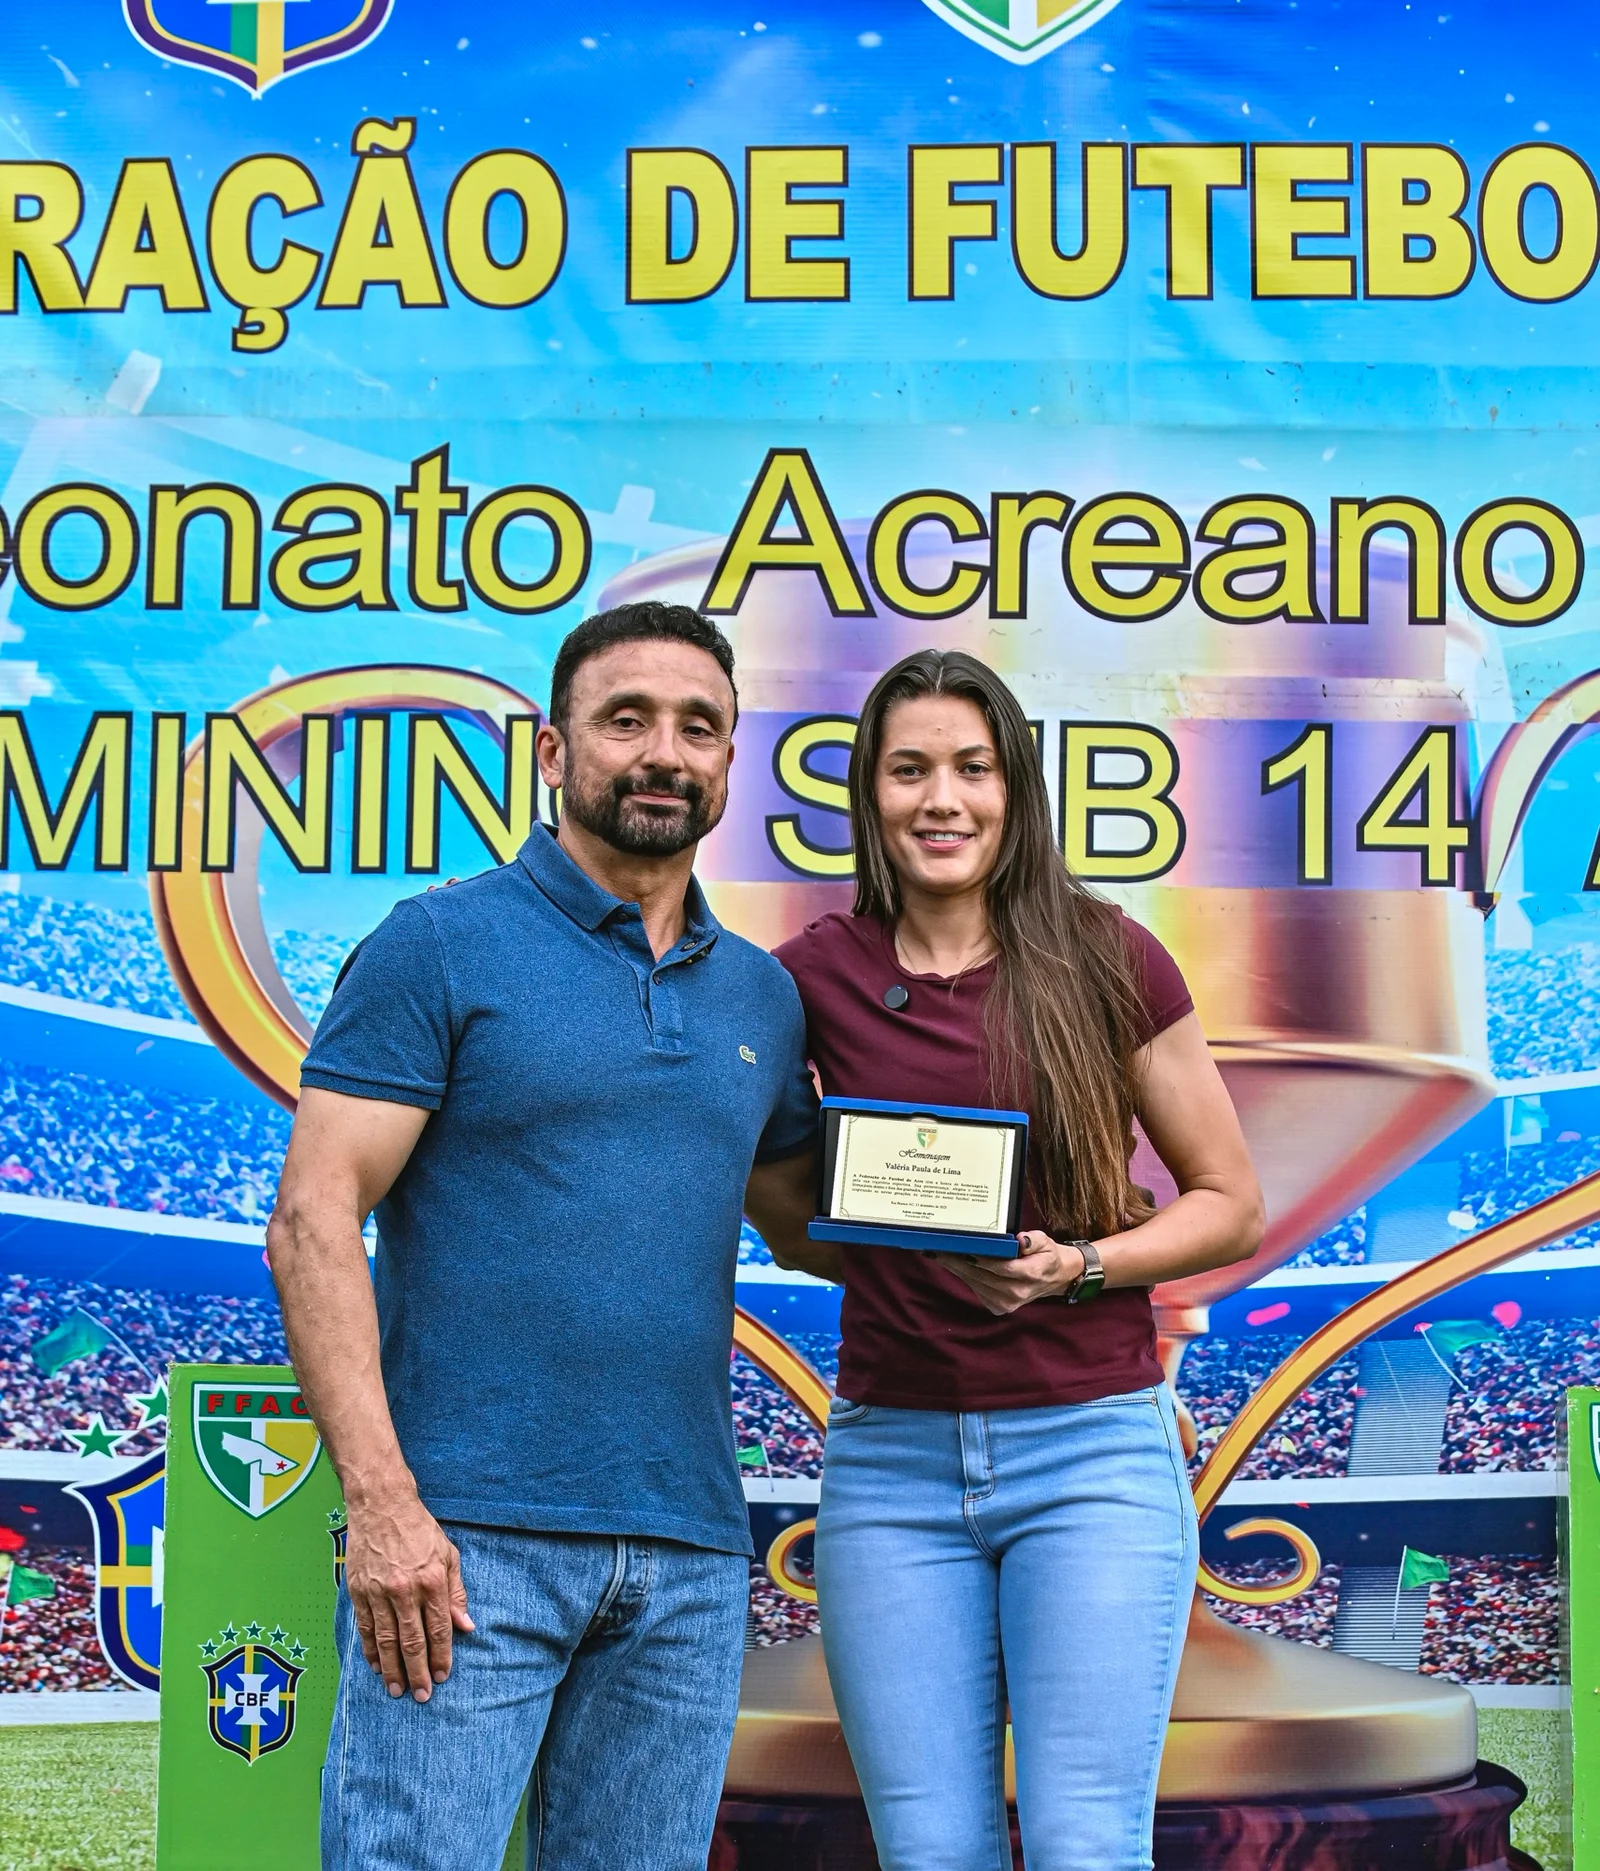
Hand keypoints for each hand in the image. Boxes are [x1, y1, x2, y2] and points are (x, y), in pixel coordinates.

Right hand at [343, 1487, 473, 1700]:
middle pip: (412, 1642)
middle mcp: (404, 1590)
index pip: (439, 1629)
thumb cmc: (419, 1529)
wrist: (381, 1505)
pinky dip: (370, 1651)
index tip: (443, 1677)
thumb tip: (466, 1626)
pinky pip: (366, 1629)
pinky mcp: (358, 1591)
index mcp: (431, 1580)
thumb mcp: (447, 1554)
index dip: (442, 1656)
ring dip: (392, 1670)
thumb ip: (456, 1592)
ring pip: (386, 1641)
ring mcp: (378, 1592)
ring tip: (398, 1690)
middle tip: (423, 1696)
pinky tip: (376, 1667)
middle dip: (419, 1672)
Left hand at [934, 1230, 1087, 1316]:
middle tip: (940, 1248)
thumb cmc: (1046, 1256)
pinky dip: (964, 1277)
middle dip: (960, 1261)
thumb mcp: (1046, 1242)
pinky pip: (976, 1290)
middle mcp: (1017, 1292)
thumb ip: (1033, 1240)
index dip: (981, 1257)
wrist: (1054, 1278)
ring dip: (957, 1269)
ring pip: (976, 1283)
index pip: (1002, 1267)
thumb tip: (1020, 1240)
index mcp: (1031, 1274)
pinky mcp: (998, 1307)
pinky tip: (953, 1265)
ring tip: (941, 1254)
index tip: (963, 1246)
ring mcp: (1007, 1303)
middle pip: (983, 1276)